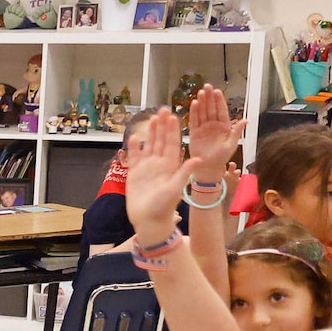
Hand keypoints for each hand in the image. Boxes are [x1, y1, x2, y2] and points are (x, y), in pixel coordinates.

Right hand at [123, 108, 188, 231]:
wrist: (149, 221)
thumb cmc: (164, 207)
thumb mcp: (176, 188)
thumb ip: (184, 172)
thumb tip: (197, 158)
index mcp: (170, 166)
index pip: (172, 143)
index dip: (172, 130)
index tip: (173, 116)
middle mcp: (159, 164)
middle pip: (161, 141)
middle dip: (162, 125)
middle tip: (163, 109)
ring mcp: (147, 168)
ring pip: (149, 145)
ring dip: (150, 132)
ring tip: (151, 118)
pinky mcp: (135, 174)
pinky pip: (134, 157)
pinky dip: (134, 147)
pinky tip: (135, 137)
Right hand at [184, 85, 234, 185]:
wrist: (208, 168)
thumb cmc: (221, 158)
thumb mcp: (231, 144)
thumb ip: (237, 131)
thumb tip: (245, 120)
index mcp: (224, 127)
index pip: (222, 111)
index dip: (219, 101)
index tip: (217, 92)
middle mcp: (213, 125)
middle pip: (211, 108)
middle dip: (209, 97)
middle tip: (207, 87)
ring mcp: (203, 128)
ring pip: (202, 112)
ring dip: (201, 102)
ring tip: (200, 93)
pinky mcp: (194, 133)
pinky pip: (193, 121)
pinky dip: (193, 113)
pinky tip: (193, 104)